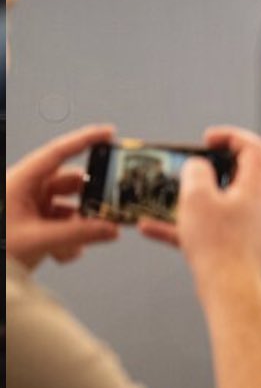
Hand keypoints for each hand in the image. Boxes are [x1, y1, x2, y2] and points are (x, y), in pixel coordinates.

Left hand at [5, 124, 119, 269]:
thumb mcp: (38, 239)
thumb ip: (79, 234)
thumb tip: (112, 229)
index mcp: (22, 181)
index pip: (58, 153)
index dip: (84, 140)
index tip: (109, 134)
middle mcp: (28, 191)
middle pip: (71, 185)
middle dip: (90, 201)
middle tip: (110, 208)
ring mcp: (32, 208)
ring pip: (70, 209)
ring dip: (79, 228)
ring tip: (79, 244)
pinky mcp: (36, 225)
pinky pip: (64, 226)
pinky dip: (69, 241)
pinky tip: (62, 254)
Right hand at [139, 127, 260, 279]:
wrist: (230, 292)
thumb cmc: (221, 250)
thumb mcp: (197, 197)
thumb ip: (196, 171)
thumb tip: (197, 167)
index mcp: (256, 188)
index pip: (252, 148)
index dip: (230, 136)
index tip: (208, 139)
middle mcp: (259, 207)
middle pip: (237, 175)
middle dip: (206, 169)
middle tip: (186, 167)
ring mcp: (250, 228)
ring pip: (219, 203)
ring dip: (190, 198)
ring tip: (166, 197)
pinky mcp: (238, 247)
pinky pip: (209, 228)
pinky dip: (185, 225)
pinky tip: (154, 228)